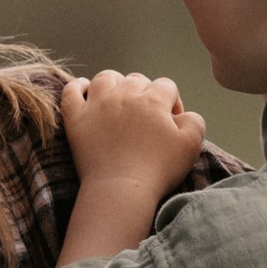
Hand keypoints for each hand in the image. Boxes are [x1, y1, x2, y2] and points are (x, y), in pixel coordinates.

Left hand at [57, 69, 205, 265]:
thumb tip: (184, 114)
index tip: (170, 123)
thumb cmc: (158, 169)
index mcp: (153, 99)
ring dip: (114, 84)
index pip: (166, 86)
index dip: (172, 102)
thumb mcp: (191, 145)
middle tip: (145, 118)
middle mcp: (125, 95)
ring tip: (118, 99)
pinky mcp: (76, 119)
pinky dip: (77, 87)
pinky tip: (84, 91)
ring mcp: (97, 104)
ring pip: (106, 78)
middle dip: (145, 94)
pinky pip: (71, 91)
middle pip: (137, 80)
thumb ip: (194, 121)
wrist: (121, 189)